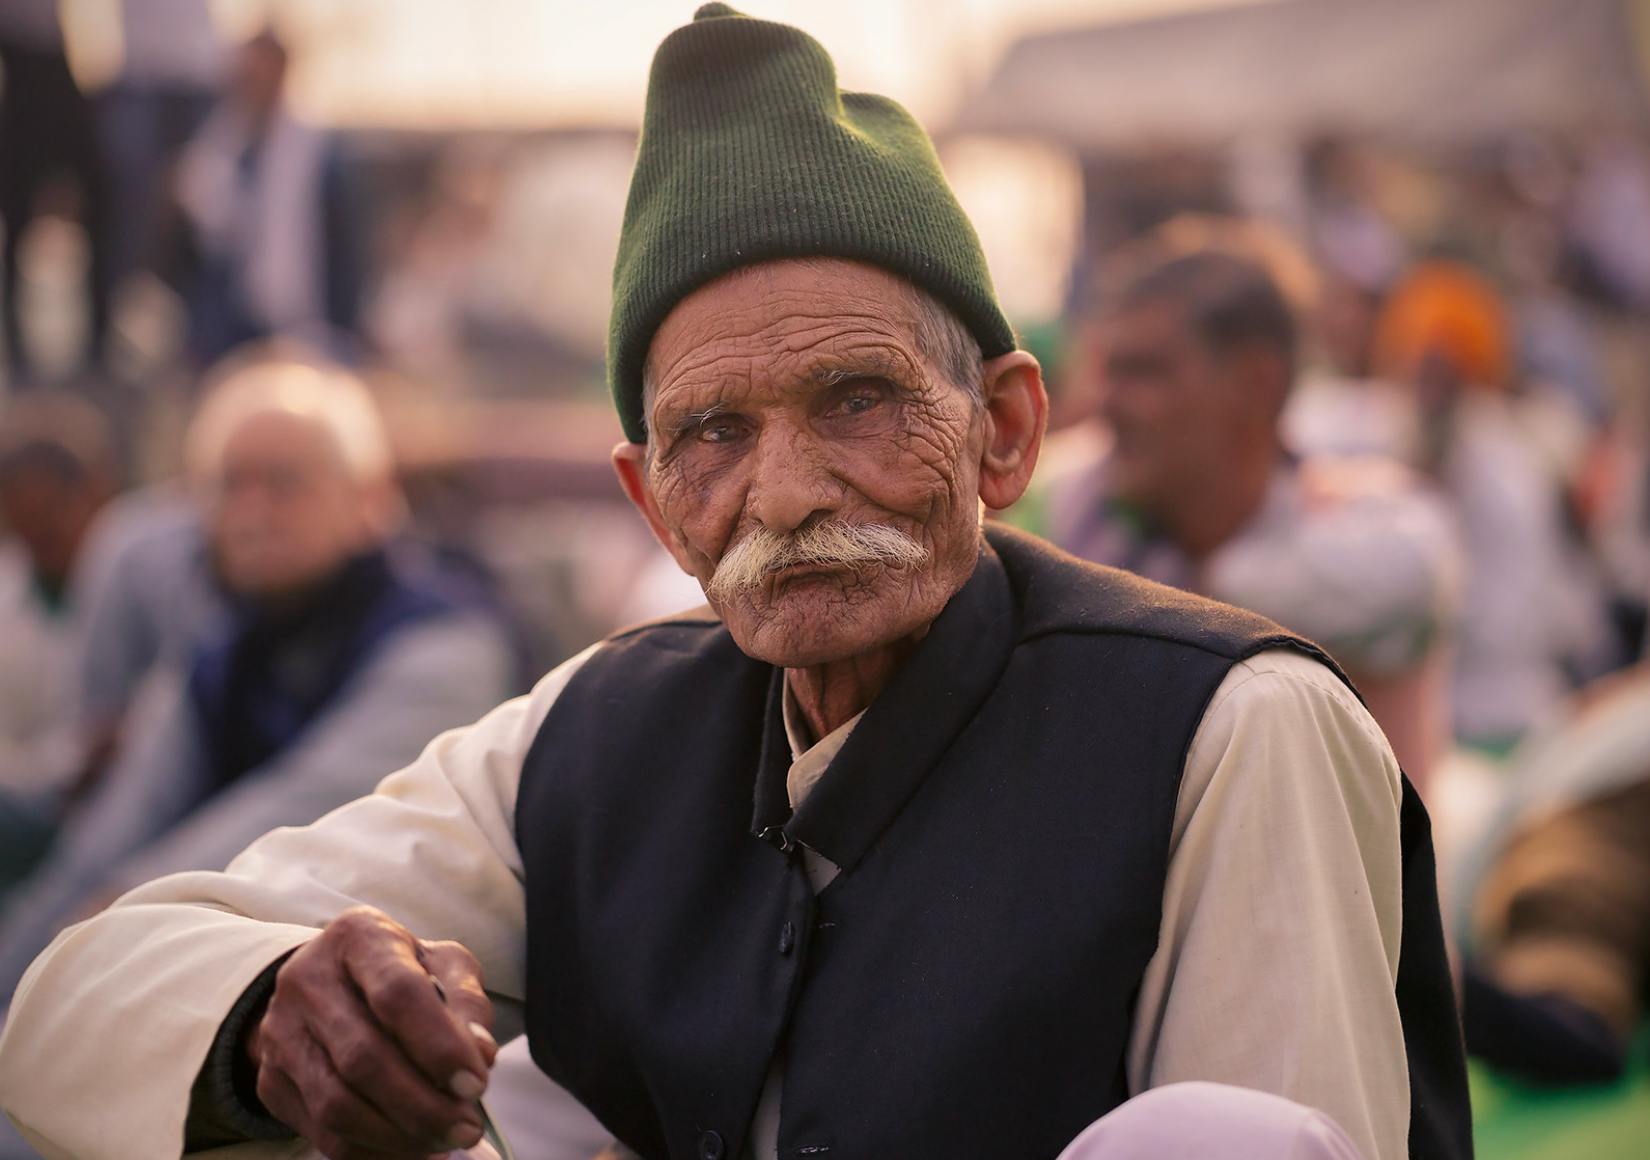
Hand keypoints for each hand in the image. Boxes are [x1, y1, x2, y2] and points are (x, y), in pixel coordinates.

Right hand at [247, 906, 499, 1158]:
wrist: (330, 984)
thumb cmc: (402, 972)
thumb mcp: (444, 965)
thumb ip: (466, 1003)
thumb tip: (479, 1054)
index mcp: (358, 937)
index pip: (398, 993)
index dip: (439, 1045)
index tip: (475, 1082)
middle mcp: (307, 978)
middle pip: (363, 1057)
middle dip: (423, 1105)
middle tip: (465, 1127)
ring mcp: (280, 1032)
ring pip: (337, 1104)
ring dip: (398, 1135)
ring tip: (443, 1141)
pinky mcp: (270, 1080)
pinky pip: (321, 1131)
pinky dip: (372, 1150)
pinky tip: (409, 1149)